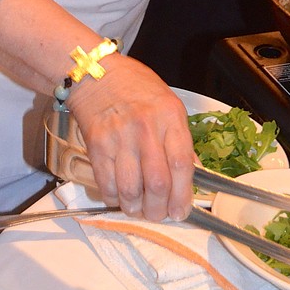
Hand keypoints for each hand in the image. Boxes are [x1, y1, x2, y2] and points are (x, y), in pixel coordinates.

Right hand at [68, 54, 194, 222]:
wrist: (96, 74)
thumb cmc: (136, 88)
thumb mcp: (169, 104)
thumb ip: (180, 139)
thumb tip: (193, 173)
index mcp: (169, 116)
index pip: (181, 165)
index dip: (183, 195)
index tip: (180, 211)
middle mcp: (146, 128)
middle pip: (157, 183)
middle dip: (159, 209)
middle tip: (158, 215)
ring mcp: (119, 137)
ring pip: (131, 190)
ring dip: (136, 209)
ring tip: (138, 209)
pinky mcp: (97, 146)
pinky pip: (107, 185)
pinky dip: (114, 199)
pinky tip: (119, 196)